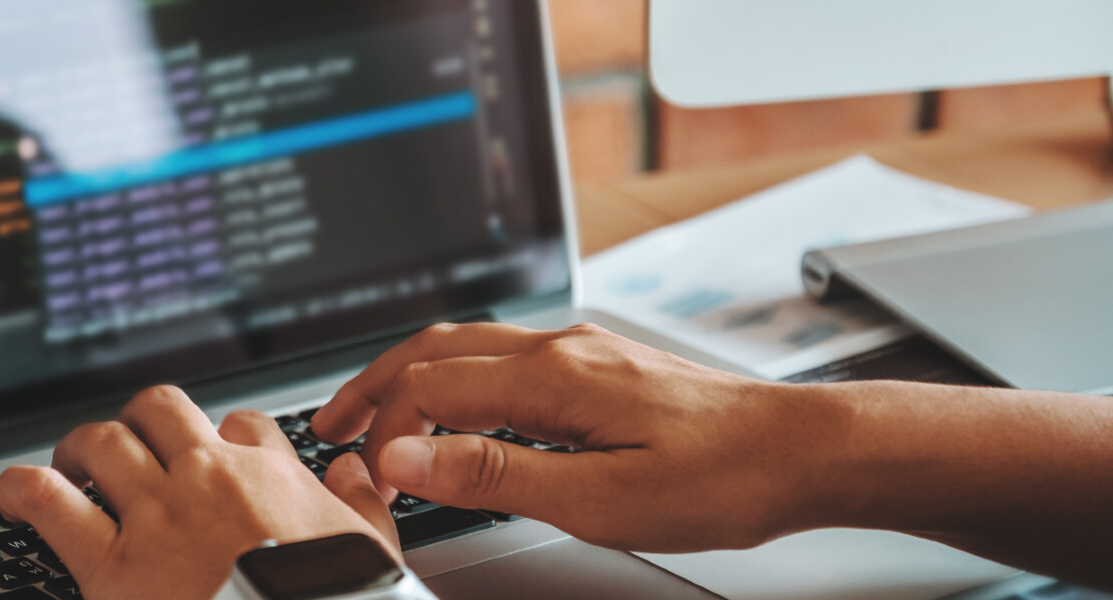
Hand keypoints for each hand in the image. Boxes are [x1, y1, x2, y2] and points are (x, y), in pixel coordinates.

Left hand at [0, 386, 398, 599]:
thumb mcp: (372, 554)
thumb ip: (362, 506)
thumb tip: (353, 473)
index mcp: (273, 479)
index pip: (241, 424)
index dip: (222, 436)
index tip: (214, 457)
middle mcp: (210, 483)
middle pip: (162, 409)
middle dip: (141, 421)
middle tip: (131, 448)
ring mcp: (158, 519)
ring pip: (103, 441)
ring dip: (81, 448)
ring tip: (72, 466)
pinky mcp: (112, 565)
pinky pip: (49, 503)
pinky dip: (21, 488)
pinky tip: (12, 495)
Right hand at [308, 323, 842, 552]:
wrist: (808, 451)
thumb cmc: (724, 476)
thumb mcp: (600, 496)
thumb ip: (496, 473)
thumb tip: (409, 454)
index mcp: (552, 377)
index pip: (429, 388)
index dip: (384, 432)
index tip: (370, 480)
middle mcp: (561, 350)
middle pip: (435, 349)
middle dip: (372, 386)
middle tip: (328, 426)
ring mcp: (583, 352)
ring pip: (468, 347)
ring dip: (410, 378)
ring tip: (376, 414)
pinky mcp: (603, 368)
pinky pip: (504, 358)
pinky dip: (455, 379)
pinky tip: (458, 408)